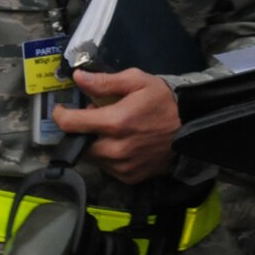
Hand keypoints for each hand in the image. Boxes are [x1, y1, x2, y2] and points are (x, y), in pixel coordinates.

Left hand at [53, 68, 178, 183]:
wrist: (193, 126)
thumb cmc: (164, 101)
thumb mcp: (138, 81)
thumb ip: (106, 81)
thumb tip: (78, 77)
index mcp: (115, 122)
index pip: (72, 124)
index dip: (61, 115)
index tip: (62, 110)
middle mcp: (115, 149)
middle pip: (80, 142)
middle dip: (84, 129)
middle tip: (100, 117)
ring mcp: (122, 166)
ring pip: (93, 156)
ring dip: (96, 143)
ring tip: (114, 131)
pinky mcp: (129, 177)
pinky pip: (107, 168)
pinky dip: (109, 156)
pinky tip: (124, 144)